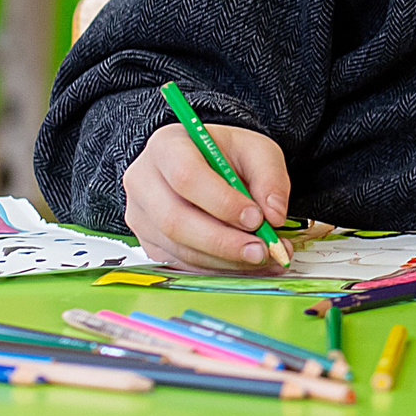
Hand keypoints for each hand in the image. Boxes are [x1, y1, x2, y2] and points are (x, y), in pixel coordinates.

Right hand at [122, 121, 291, 273]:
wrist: (205, 163)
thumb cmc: (226, 154)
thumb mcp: (256, 150)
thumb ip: (270, 177)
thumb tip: (274, 215)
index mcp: (167, 146)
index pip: (186, 177)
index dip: (222, 202)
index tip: (255, 218)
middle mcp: (144, 181)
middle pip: (175, 220)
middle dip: (223, 241)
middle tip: (261, 250)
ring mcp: (141, 216)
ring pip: (178, 248)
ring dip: (224, 260)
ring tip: (261, 258)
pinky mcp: (149, 243)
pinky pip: (181, 264)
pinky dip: (216, 269)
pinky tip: (244, 265)